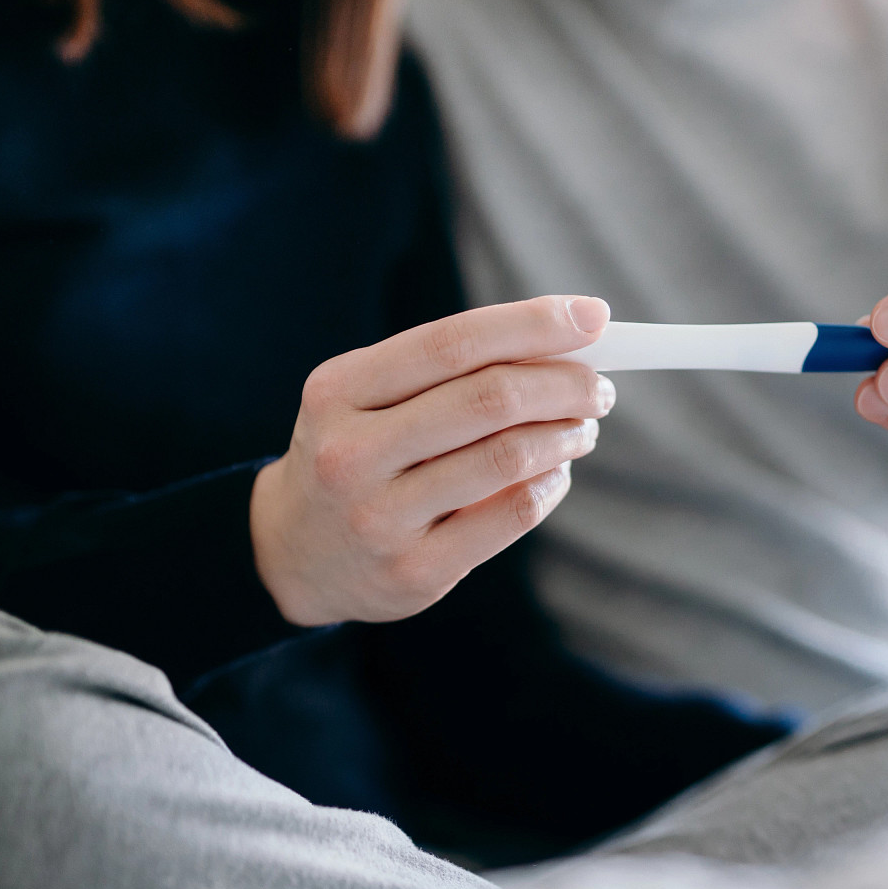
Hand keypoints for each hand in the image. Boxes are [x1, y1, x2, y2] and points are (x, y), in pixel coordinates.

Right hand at [251, 295, 615, 626]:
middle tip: (597, 385)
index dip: (532, 325)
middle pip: (488, 399)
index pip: (453, 343)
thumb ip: (448, 370)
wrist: (290, 552)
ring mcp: (381, 518)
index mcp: (338, 391)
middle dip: (563, 383)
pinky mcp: (415, 571)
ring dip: (566, 434)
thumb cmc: (353, 453)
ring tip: (583, 425)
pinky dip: (551, 484)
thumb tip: (564, 340)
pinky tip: (557, 471)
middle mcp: (351, 453)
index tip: (593, 317)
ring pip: (507, 457)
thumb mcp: (365, 398)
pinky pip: (511, 514)